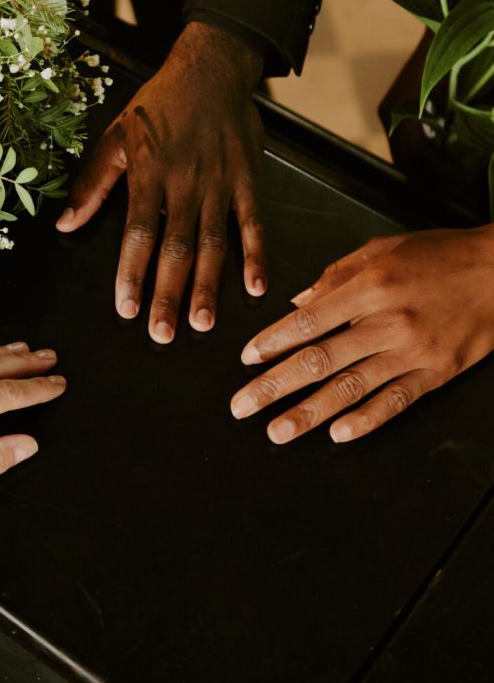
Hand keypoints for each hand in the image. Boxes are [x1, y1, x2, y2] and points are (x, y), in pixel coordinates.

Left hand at [56, 21, 265, 341]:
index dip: (132, 272)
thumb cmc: (158, 105)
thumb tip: (65, 223)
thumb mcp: (116, 137)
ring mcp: (221, 182)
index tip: (126, 308)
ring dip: (208, 285)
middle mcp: (185, 183)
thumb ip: (93, 184)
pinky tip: (255, 287)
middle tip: (163, 334)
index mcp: (149, 174)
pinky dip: (256, 255)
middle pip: (176, 247)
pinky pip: (253, 223)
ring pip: (213, 242)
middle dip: (169, 293)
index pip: (138, 232)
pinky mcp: (249, 179)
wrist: (210, 68)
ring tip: (202, 323)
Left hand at [230, 227, 493, 443]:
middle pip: (320, 360)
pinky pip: (396, 402)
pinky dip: (366, 420)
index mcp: (370, 286)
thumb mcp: (383, 248)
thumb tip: (298, 302)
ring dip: (309, 413)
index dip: (273, 342)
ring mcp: (413, 351)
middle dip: (275, 385)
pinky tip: (339, 434)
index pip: (309, 321)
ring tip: (277, 430)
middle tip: (242, 405)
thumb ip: (336, 275)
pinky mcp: (437, 373)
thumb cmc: (441, 254)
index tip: (247, 358)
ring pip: (351, 388)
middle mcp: (388, 321)